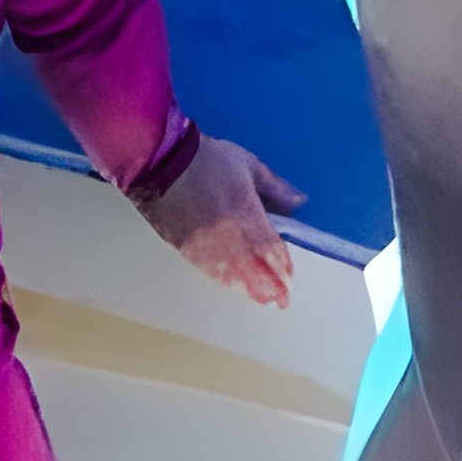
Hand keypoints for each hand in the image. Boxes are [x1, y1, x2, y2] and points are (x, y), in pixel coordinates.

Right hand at [141, 135, 301, 306]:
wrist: (162, 164)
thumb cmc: (209, 160)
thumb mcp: (249, 165)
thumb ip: (275, 187)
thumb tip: (299, 202)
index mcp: (246, 213)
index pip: (270, 249)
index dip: (281, 267)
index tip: (290, 280)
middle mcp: (228, 235)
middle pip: (253, 269)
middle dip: (269, 287)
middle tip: (281, 300)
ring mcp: (205, 245)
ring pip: (232, 275)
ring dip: (249, 289)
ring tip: (262, 298)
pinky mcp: (185, 248)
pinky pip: (209, 270)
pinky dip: (225, 280)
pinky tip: (234, 286)